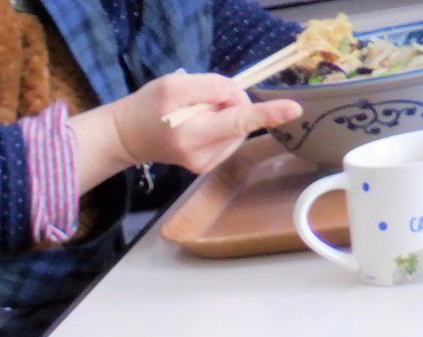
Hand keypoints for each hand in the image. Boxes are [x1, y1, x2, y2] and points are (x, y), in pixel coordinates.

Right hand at [72, 73, 302, 190]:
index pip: (237, 122)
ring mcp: (206, 164)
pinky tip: (200, 124)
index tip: (293, 110)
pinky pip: (231, 135)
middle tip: (199, 100)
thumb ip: (209, 87)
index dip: (266, 113)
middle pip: (240, 117)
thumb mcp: (173, 86)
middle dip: (229, 101)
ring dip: (224, 112)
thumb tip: (235, 96)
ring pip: (238, 126)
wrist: (128, 137)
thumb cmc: (147, 109)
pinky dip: (221, 123)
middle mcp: (203, 155)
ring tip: (195, 113)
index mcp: (192, 135)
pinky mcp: (209, 165)